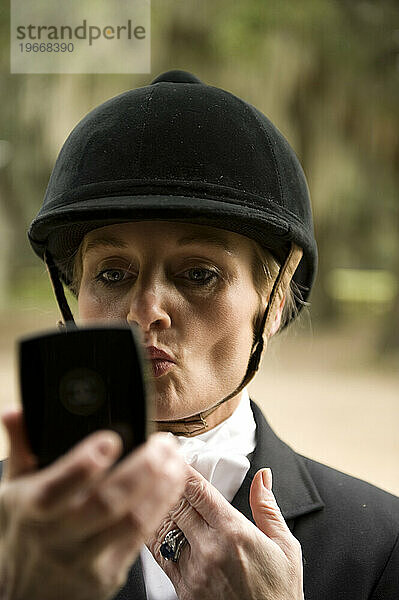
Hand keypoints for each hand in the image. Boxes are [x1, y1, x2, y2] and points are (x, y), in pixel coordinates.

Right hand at [0, 409, 186, 599]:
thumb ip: (21, 448)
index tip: (111, 438)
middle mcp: (58, 536)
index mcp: (32, 508)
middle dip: (143, 468)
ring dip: (161, 487)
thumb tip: (16, 411)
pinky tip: (172, 485)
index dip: (85, 463)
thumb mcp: (11, 493)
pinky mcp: (108, 573)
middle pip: (107, 502)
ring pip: (132, 520)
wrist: (24, 597)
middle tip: (163, 443)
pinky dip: (161, 507)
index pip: (57, 487)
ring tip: (176, 460)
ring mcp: (85, 558)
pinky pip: (141, 538)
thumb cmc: (22, 535)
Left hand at [149, 466, 303, 599]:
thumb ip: (268, 507)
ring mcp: (193, 570)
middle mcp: (210, 549)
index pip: (199, 491)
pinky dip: (156, 535)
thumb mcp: (285, 547)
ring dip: (159, 506)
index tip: (175, 456)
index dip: (183, 470)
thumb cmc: (279, 595)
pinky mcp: (184, 589)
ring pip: (164, 527)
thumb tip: (263, 476)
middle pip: (177, 504)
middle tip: (161, 467)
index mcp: (234, 532)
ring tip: (153, 490)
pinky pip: (161, 555)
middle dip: (168, 483)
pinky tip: (156, 524)